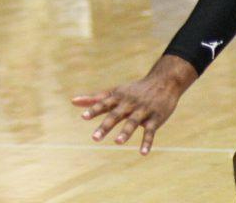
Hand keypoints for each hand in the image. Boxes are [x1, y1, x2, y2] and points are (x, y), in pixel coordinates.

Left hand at [71, 55, 197, 154]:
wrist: (163, 83)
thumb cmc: (134, 90)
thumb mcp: (114, 92)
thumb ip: (94, 99)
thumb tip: (73, 101)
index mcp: (118, 97)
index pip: (104, 103)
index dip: (94, 109)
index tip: (84, 117)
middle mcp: (129, 104)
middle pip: (115, 115)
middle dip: (105, 126)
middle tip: (94, 138)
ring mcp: (143, 111)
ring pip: (133, 122)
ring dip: (125, 132)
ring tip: (117, 142)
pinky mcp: (156, 119)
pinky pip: (151, 132)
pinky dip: (147, 142)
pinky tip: (142, 153)